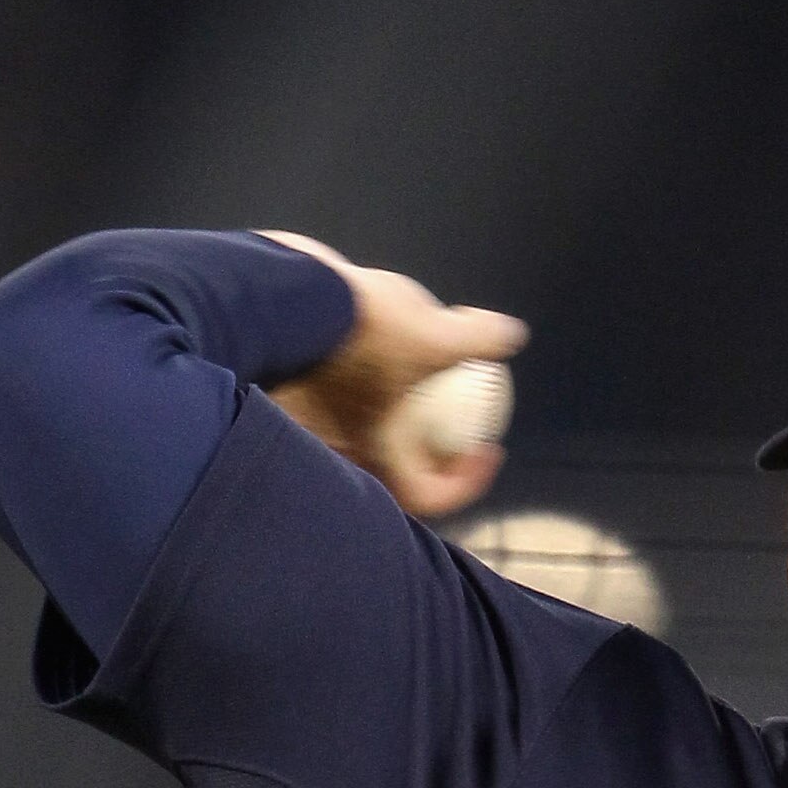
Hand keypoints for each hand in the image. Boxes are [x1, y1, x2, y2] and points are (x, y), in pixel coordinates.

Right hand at [256, 232, 524, 518]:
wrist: (276, 291)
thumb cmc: (358, 327)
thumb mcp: (430, 334)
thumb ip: (474, 341)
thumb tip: (511, 335)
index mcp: (375, 456)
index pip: (428, 496)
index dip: (464, 482)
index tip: (485, 448)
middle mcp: (337, 455)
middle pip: (392, 474)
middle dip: (426, 454)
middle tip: (452, 422)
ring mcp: (307, 429)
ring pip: (357, 439)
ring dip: (390, 420)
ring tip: (414, 380)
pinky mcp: (285, 397)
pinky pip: (332, 406)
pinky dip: (359, 391)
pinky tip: (375, 350)